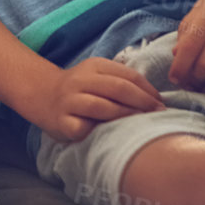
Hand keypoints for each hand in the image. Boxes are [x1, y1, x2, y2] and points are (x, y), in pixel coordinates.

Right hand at [29, 58, 164, 143]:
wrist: (43, 95)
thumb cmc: (81, 89)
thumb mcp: (98, 75)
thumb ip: (122, 81)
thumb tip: (155, 99)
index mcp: (95, 66)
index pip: (128, 76)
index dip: (149, 90)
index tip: (161, 104)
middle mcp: (81, 81)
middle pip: (118, 89)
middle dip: (143, 103)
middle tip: (158, 115)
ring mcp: (70, 101)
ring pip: (102, 107)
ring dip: (126, 116)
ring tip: (141, 125)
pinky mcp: (62, 122)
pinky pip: (84, 128)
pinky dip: (99, 132)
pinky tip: (110, 137)